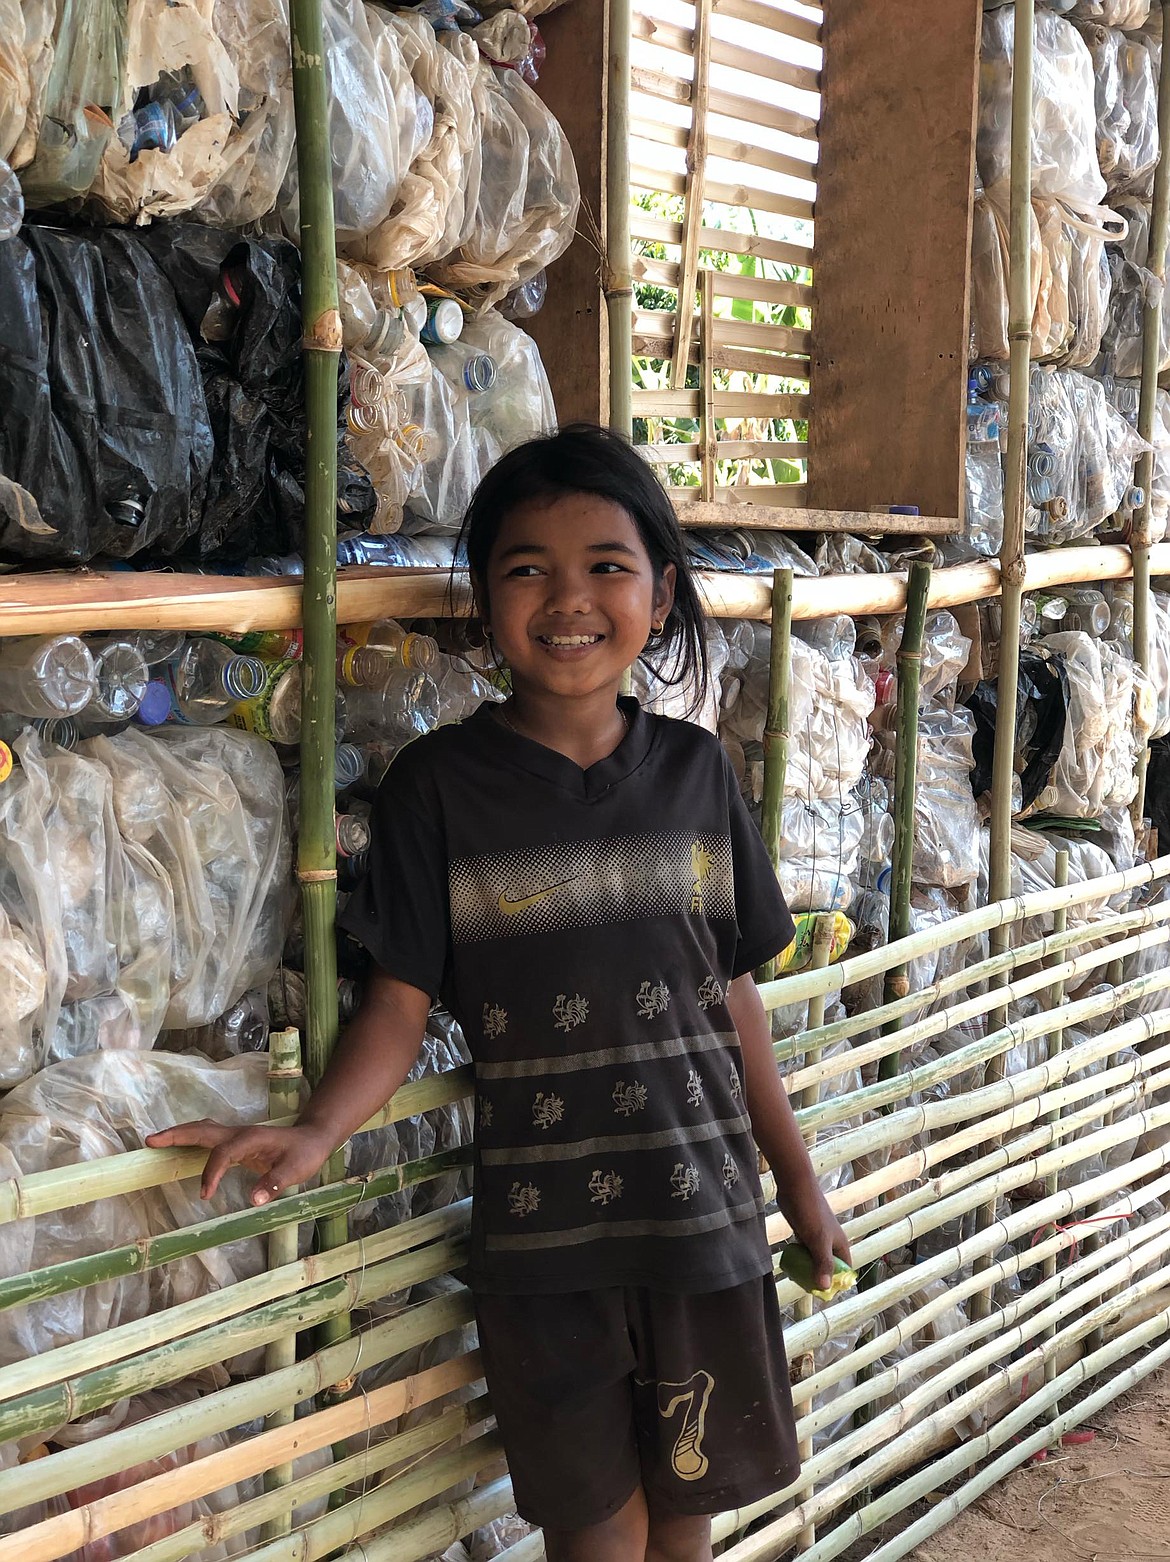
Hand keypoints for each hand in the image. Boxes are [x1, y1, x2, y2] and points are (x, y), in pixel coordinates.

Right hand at [144, 1120, 336, 1204]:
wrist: (313, 1138)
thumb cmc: (305, 1154)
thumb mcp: (295, 1170)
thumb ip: (275, 1184)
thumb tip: (254, 1200)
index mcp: (251, 1138)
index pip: (222, 1153)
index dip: (211, 1173)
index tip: (204, 1195)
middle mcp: (239, 1133)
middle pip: (203, 1130)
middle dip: (177, 1135)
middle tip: (150, 1141)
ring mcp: (236, 1136)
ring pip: (203, 1131)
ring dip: (180, 1135)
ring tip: (155, 1141)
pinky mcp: (236, 1143)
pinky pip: (208, 1139)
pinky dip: (190, 1140)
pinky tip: (179, 1147)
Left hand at [793, 1195, 852, 1292]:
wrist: (796, 1187)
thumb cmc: (811, 1212)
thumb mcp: (818, 1240)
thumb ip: (823, 1263)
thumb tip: (824, 1287)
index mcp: (840, 1245)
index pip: (844, 1271)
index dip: (836, 1283)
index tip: (823, 1294)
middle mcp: (831, 1242)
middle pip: (828, 1266)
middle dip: (819, 1277)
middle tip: (805, 1288)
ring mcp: (817, 1236)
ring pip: (815, 1258)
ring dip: (808, 1268)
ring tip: (796, 1278)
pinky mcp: (804, 1231)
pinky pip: (804, 1250)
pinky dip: (800, 1258)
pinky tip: (790, 1264)